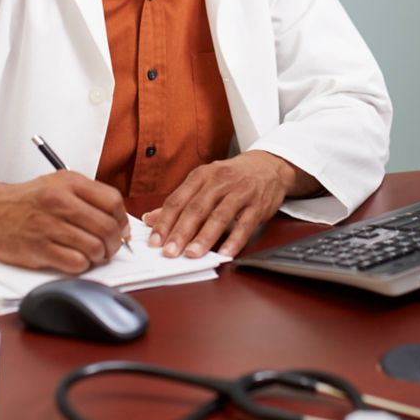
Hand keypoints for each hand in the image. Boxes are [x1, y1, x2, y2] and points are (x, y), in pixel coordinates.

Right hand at [0, 173, 127, 272]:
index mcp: (68, 183)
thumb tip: (120, 222)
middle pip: (107, 228)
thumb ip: (89, 198)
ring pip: (94, 248)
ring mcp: (48, 226)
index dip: (122, 219)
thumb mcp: (58, 184)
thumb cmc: (27, 201)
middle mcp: (59, 202)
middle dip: (114, 243)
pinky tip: (75, 260)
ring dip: (98, 256)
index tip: (120, 228)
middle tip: (109, 247)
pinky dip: (82, 266)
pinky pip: (76, 264)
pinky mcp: (38, 249)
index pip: (113, 202)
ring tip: (91, 254)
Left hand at [142, 151, 317, 258]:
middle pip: (196, 209)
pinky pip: (245, 224)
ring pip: (219, 216)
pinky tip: (225, 253)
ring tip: (192, 254)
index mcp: (201, 176)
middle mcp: (219, 182)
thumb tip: (150, 219)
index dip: (164, 222)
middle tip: (169, 252)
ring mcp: (240, 192)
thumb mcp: (204, 182)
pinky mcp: (258, 205)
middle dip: (181, 232)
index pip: (178, 200)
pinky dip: (234, 240)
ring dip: (204, 237)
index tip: (154, 241)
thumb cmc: (233, 176)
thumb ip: (179, 202)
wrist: (269, 165)